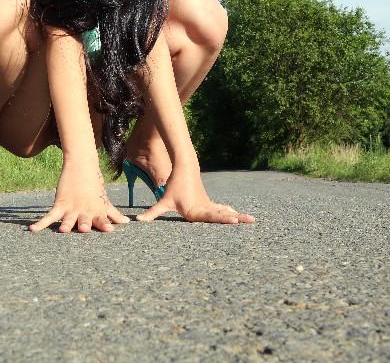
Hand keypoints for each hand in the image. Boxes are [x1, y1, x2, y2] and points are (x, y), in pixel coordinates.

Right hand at [29, 164, 130, 232]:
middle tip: (84, 230)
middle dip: (83, 225)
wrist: (81, 165)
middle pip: (84, 220)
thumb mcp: (104, 201)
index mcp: (96, 211)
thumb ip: (113, 214)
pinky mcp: (59, 204)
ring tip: (63, 230)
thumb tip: (127, 223)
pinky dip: (40, 223)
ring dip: (66, 224)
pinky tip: (32, 229)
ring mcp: (71, 208)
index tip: (109, 230)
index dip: (105, 225)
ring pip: (68, 219)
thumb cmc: (94, 186)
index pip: (102, 220)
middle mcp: (84, 211)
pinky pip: (49, 216)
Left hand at [136, 170, 254, 223]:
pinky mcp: (211, 204)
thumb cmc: (174, 187)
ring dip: (238, 216)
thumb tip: (137, 221)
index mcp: (195, 211)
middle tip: (249, 221)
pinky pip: (223, 210)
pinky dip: (232, 213)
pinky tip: (240, 218)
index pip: (210, 217)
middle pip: (221, 215)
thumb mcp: (164, 201)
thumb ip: (153, 213)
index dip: (222, 219)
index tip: (233, 219)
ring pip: (225, 212)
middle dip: (235, 219)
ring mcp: (209, 205)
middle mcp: (205, 209)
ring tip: (252, 220)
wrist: (185, 169)